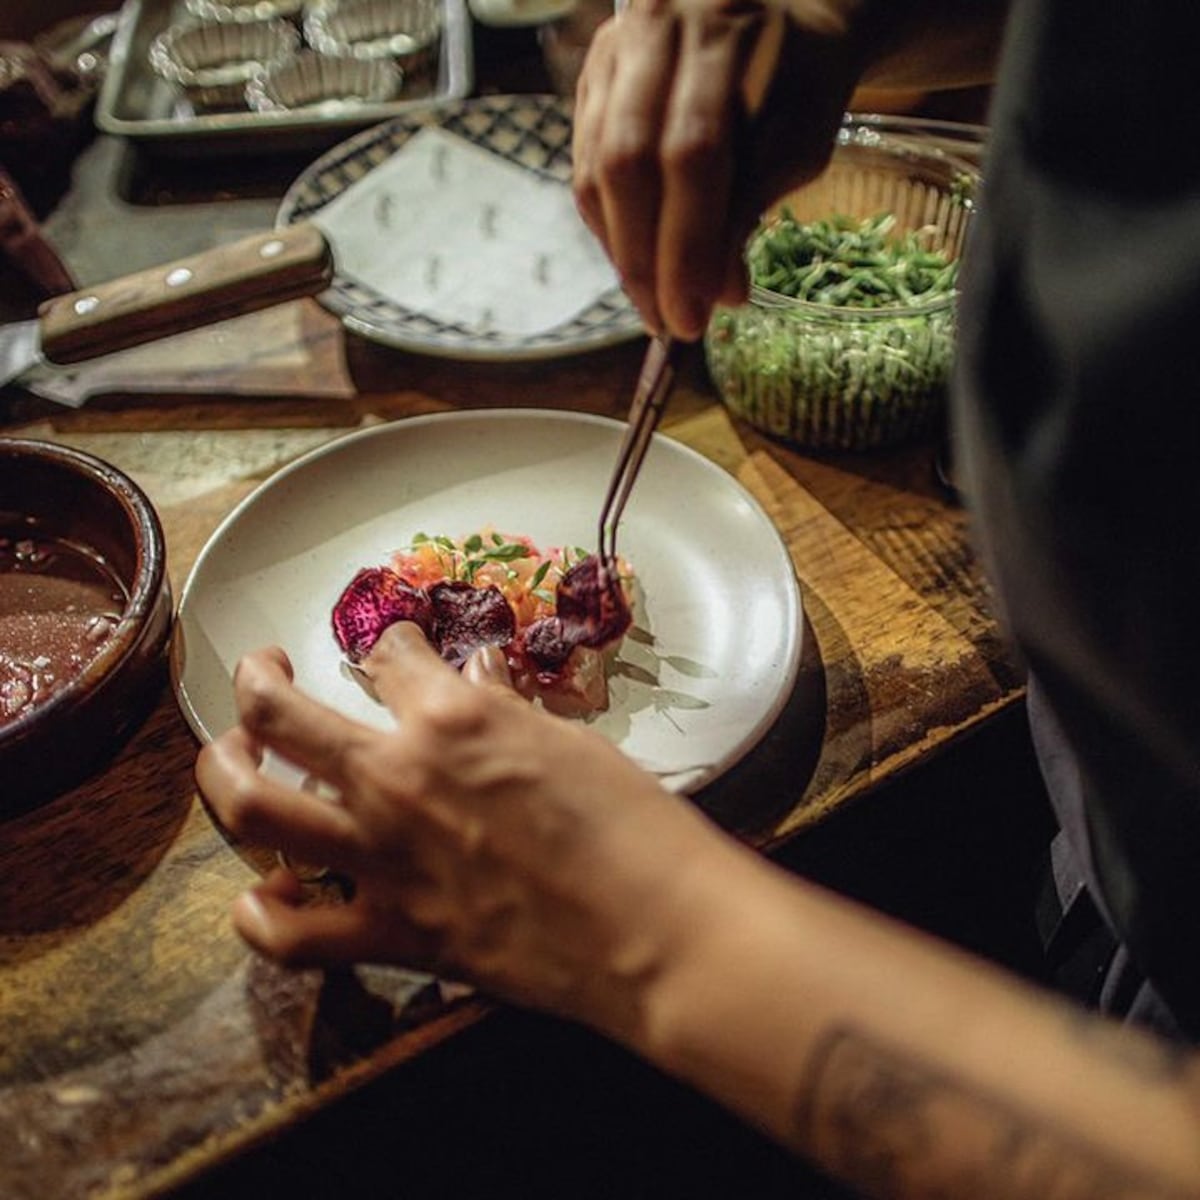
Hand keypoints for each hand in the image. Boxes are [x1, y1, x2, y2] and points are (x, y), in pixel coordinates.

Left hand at [195, 624, 722, 1033]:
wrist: (654, 929)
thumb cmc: (631, 823)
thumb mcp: (569, 741)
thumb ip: (505, 712)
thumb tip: (479, 683)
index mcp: (450, 718)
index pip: (388, 655)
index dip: (391, 645)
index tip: (397, 652)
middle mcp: (395, 777)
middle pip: (280, 711)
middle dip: (259, 678)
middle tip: (264, 671)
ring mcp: (382, 859)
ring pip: (253, 807)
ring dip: (225, 771)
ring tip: (232, 756)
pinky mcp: (391, 934)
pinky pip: (290, 935)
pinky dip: (262, 916)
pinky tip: (264, 895)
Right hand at [572, 0, 867, 339]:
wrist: (783, 16)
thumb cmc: (802, 83)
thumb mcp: (798, 144)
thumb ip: (751, 211)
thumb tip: (715, 297)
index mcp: (723, 32)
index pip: (692, 154)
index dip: (688, 246)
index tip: (693, 317)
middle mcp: (655, 28)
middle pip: (627, 163)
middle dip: (645, 261)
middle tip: (668, 324)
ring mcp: (614, 50)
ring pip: (596, 170)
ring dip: (623, 253)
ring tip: (655, 304)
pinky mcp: (593, 78)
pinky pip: (585, 167)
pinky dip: (610, 228)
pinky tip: (637, 262)